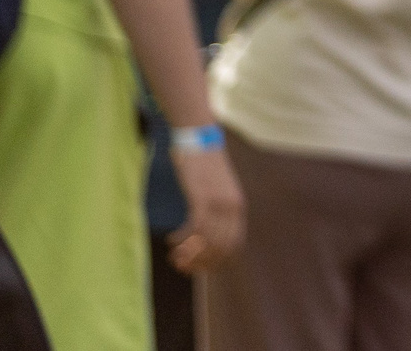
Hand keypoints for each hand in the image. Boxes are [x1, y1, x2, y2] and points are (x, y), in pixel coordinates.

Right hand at [166, 143, 244, 272]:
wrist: (200, 139)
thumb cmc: (206, 168)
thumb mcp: (219, 191)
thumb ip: (219, 211)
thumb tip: (209, 236)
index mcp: (239, 208)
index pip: (233, 245)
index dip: (216, 262)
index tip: (200, 270)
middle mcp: (232, 207)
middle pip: (218, 247)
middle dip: (199, 262)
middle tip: (181, 266)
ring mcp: (218, 203)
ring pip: (205, 240)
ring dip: (187, 253)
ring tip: (174, 256)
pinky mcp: (202, 197)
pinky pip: (194, 227)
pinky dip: (182, 238)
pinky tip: (171, 239)